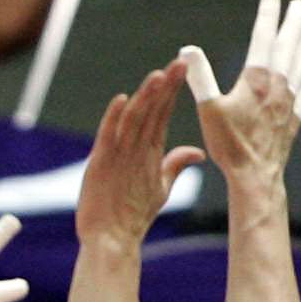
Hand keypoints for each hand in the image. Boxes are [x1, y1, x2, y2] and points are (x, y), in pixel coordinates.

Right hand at [74, 60, 204, 246]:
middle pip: (150, 110)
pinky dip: (113, 119)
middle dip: (164, 87)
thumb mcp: (161, 187)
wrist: (112, 239)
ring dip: (145, 97)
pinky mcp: (100, 164)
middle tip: (180, 62)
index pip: (162, 114)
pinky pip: (108, 138)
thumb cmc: (134, 215)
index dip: (173, 92)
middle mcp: (131, 147)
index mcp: (146, 150)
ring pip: (133, 119)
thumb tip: (200, 152)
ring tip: (159, 76)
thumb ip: (175, 165)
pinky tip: (122, 100)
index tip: (186, 69)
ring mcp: (115, 154)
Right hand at [180, 0, 300, 180]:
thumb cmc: (229, 144)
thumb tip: (187, 50)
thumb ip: (199, 77)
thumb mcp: (208, 109)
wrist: (254, 175)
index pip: (263, 39)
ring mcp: (288, 104)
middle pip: (288, 48)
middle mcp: (277, 87)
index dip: (267, 16)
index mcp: (255, 80)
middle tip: (300, 5)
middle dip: (293, 24)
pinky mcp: (293, 121)